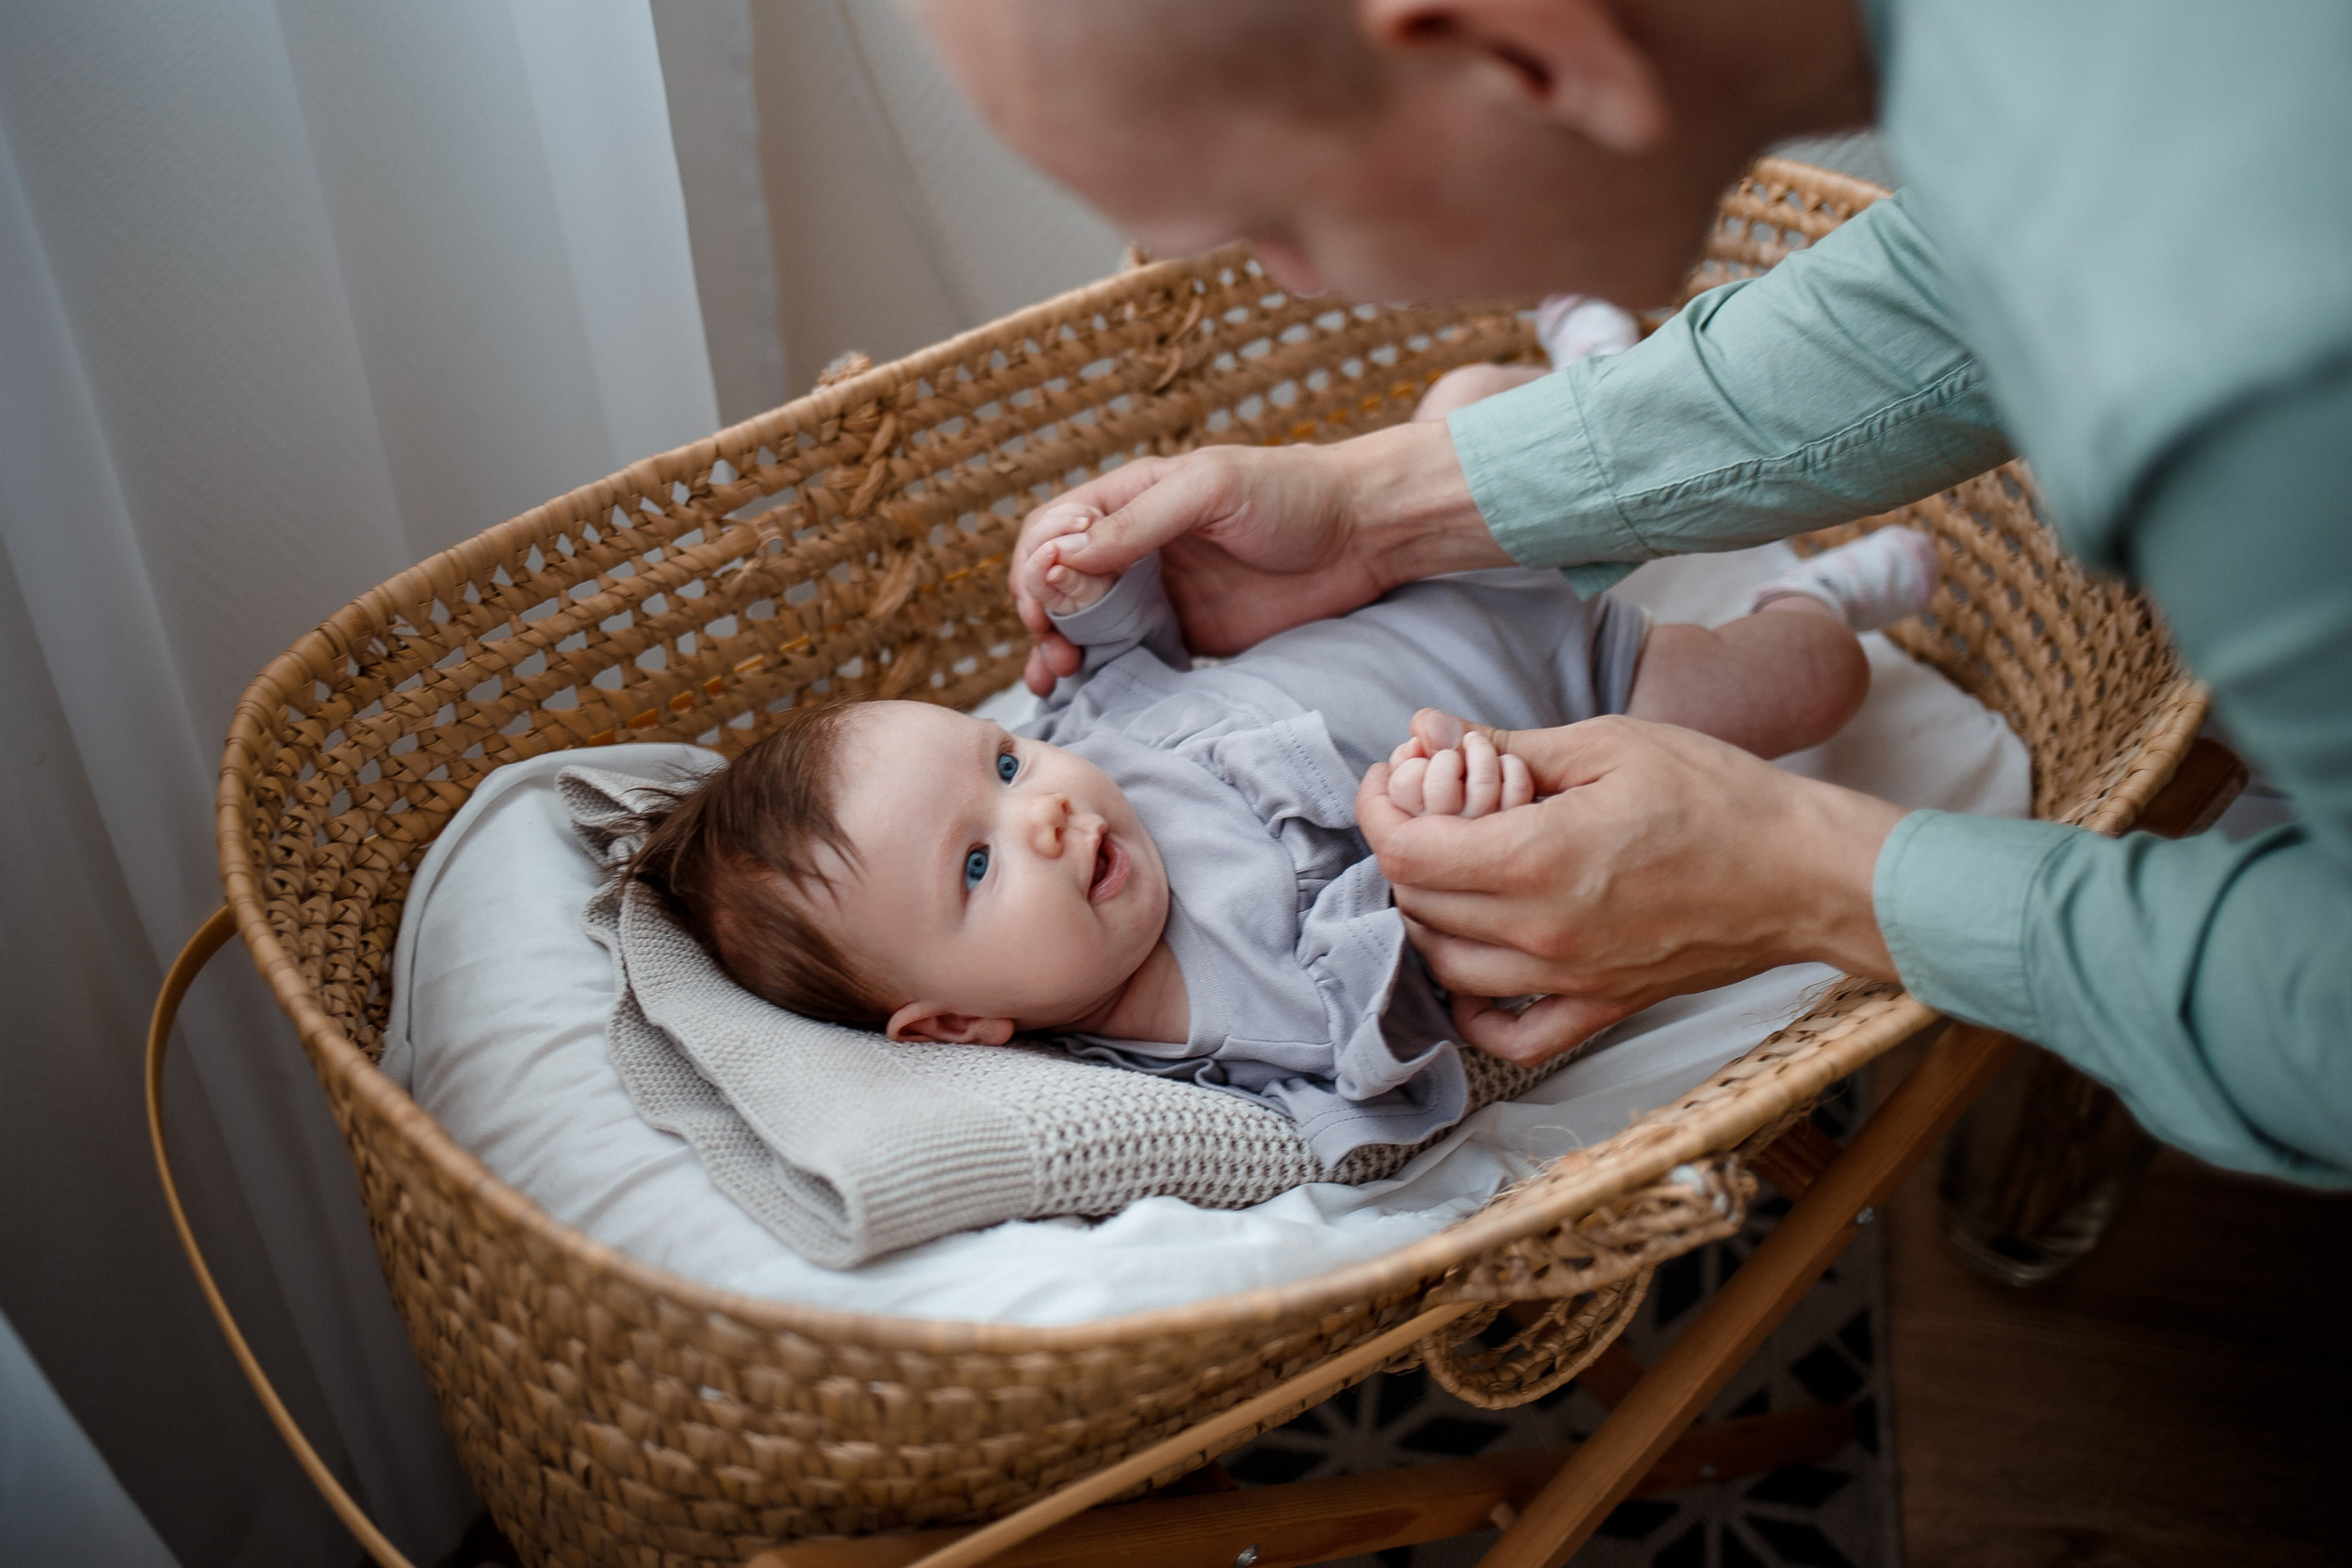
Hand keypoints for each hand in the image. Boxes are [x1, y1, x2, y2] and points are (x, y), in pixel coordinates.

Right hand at [1011, 420, 1507, 694]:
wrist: (1363, 535)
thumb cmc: (1290, 492)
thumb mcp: (1209, 489)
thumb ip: (1137, 523)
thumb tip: (1064, 558)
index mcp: (1130, 499)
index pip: (1052, 531)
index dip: (1035, 567)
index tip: (1044, 605)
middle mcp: (1135, 547)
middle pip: (1056, 585)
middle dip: (1040, 616)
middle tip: (1054, 651)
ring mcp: (1159, 596)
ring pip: (1084, 626)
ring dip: (1057, 650)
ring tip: (1056, 678)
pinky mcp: (1188, 637)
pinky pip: (1130, 660)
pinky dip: (1100, 677)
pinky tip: (1085, 693)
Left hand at [1358, 709, 1904, 1065]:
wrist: (1804, 873)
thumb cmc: (1718, 796)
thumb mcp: (1608, 745)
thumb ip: (1507, 746)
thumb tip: (1428, 729)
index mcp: (1538, 859)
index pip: (1407, 852)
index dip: (1378, 809)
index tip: (1386, 778)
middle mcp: (1543, 932)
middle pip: (1419, 904)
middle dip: (1404, 848)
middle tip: (1424, 806)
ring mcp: (1570, 979)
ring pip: (1448, 966)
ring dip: (1430, 915)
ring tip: (1451, 867)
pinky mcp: (1601, 1008)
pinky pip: (1511, 1035)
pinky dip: (1475, 1010)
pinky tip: (1476, 964)